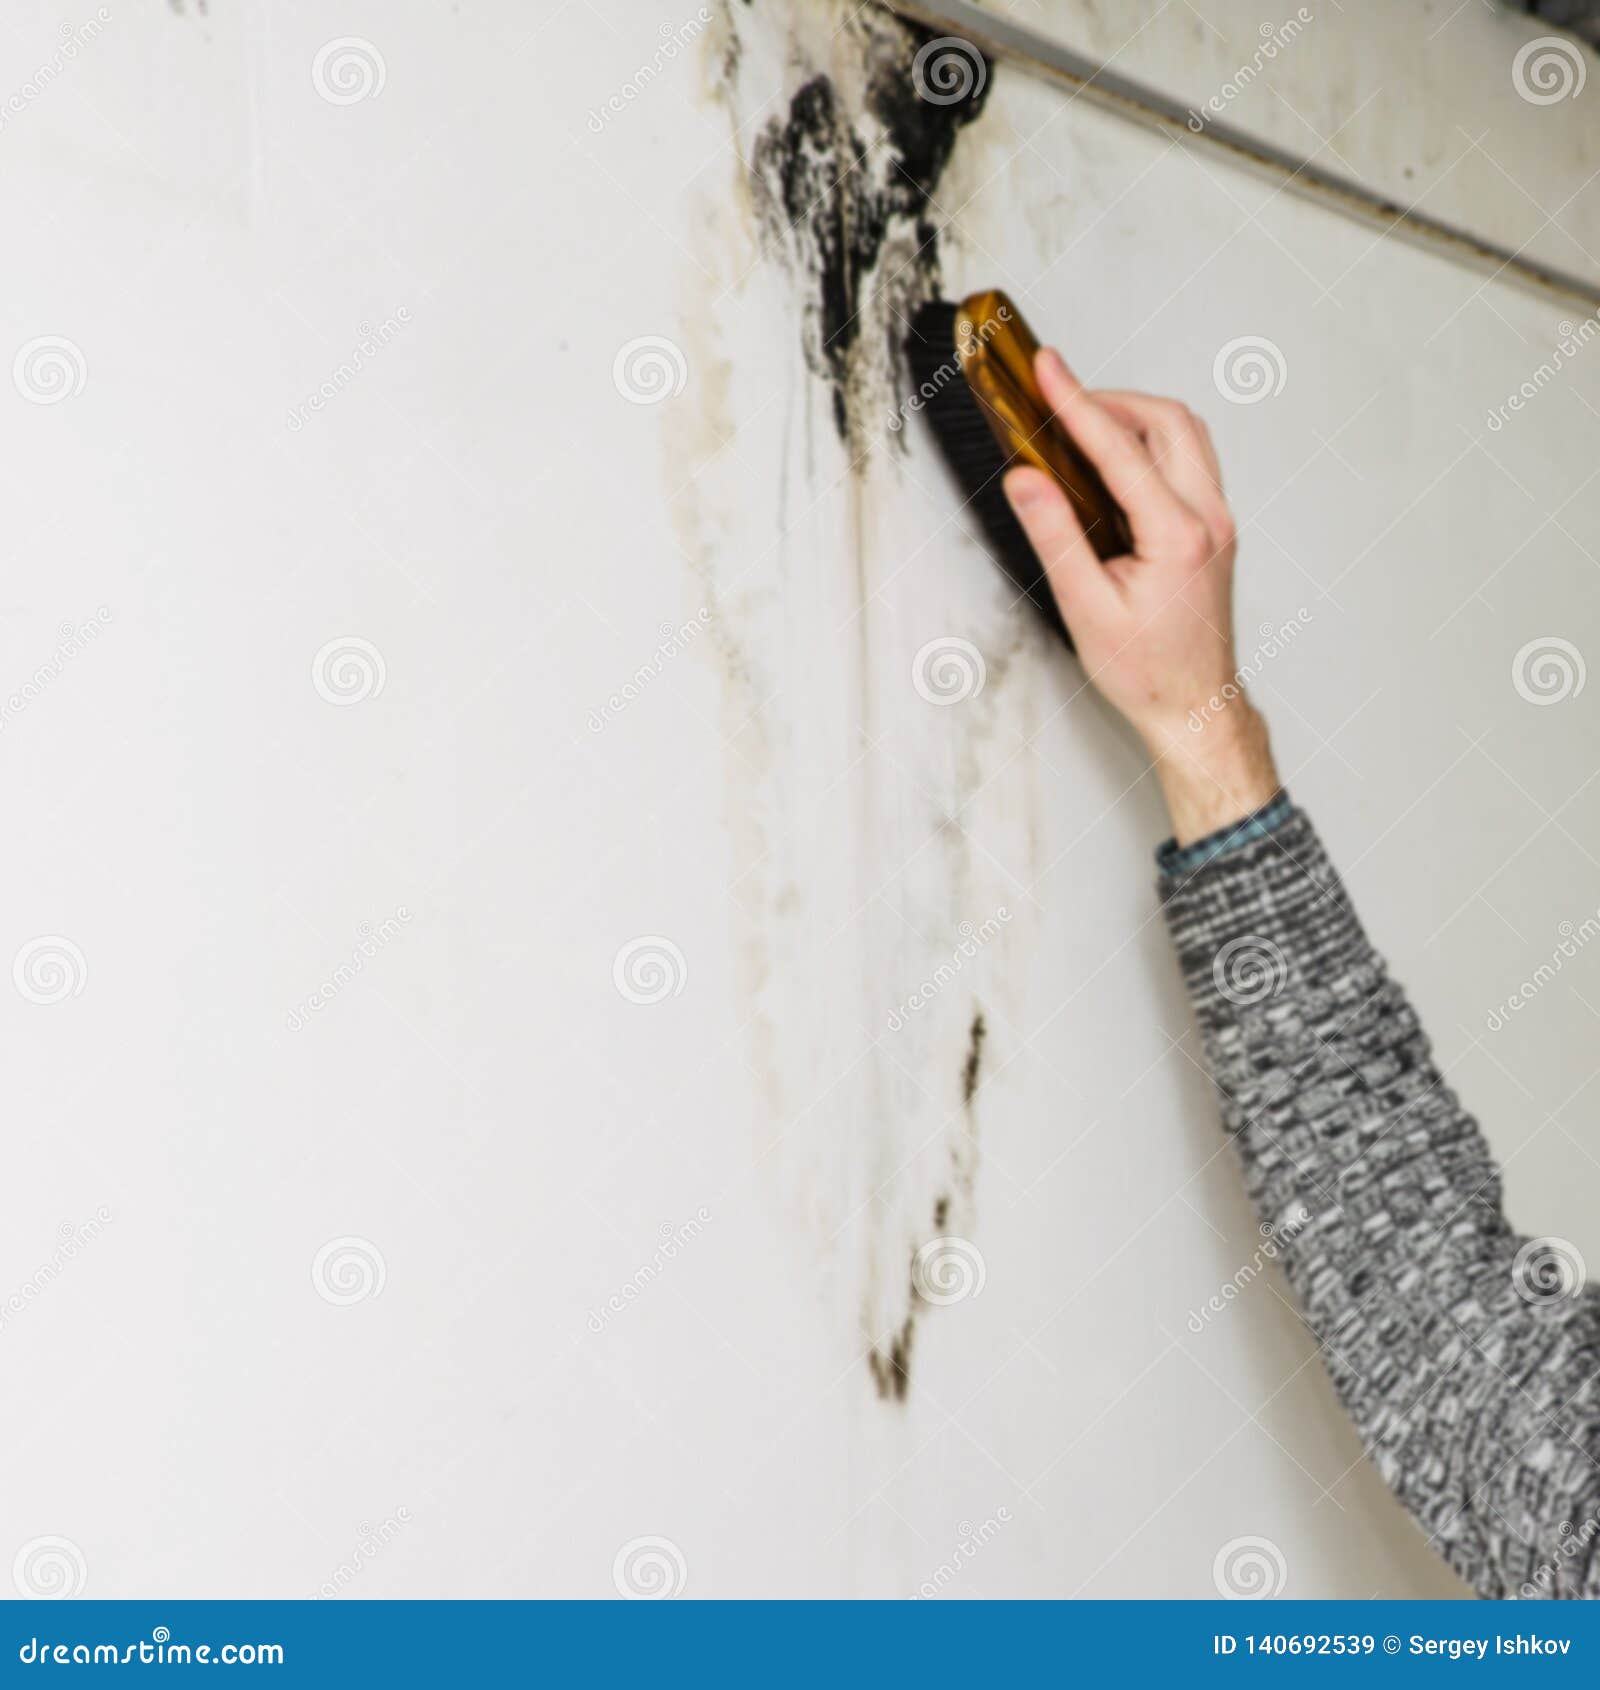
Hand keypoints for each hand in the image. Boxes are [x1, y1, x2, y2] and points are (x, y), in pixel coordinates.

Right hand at [1003, 348, 1279, 846]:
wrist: (1194, 706)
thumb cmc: (1146, 671)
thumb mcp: (1086, 608)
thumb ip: (1055, 536)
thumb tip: (1026, 479)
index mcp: (1179, 536)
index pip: (1121, 449)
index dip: (1076, 402)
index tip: (1046, 368)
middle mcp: (1209, 519)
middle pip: (1167, 422)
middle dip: (1110, 399)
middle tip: (1058, 396)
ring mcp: (1219, 521)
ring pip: (1184, 435)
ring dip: (1134, 418)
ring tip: (1081, 425)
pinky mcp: (1215, 528)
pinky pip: (1188, 460)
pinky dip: (1150, 443)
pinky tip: (1113, 461)